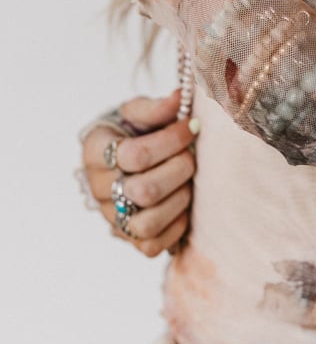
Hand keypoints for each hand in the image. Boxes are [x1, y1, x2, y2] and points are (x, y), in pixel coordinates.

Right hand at [81, 90, 196, 256]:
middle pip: (143, 191)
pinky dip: (176, 225)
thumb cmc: (130, 132)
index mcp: (95, 151)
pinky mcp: (127, 238)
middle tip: (192, 153)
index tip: (193, 126)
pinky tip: (182, 201)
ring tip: (189, 179)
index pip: (134, 155)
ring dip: (180, 198)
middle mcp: (97, 188)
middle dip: (179, 169)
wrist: (118, 158)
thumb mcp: (136, 112)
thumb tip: (182, 97)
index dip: (171, 140)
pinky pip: (152, 245)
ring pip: (147, 223)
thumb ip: (155, 108)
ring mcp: (110, 217)